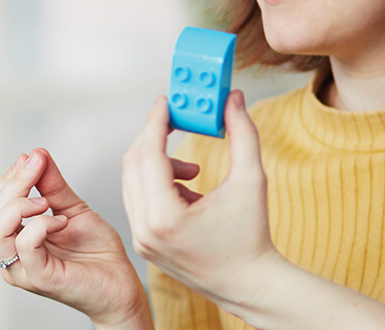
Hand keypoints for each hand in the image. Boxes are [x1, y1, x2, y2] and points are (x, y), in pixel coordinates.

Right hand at [0, 148, 151, 328]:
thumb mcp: (73, 208)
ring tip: (47, 201)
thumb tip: (36, 154)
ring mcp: (22, 269)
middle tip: (38, 168)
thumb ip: (52, 184)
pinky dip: (41, 224)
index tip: (32, 159)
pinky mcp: (39, 278)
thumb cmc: (98, 253)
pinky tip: (61, 221)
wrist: (121, 283)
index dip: (9, 177)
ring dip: (20, 204)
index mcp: (14, 239)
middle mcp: (12, 256)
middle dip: (14, 182)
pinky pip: (25, 245)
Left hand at [121, 89, 284, 306]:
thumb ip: (242, 134)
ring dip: (156, 163)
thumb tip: (232, 99)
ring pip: (132, 181)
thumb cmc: (252, 237)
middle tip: (174, 121)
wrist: (249, 284)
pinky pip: (138, 199)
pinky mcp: (143, 242)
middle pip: (133, 164)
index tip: (165, 102)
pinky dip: (155, 184)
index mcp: (165, 217)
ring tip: (191, 170)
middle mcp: (145, 229)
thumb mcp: (252, 180)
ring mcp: (141, 238)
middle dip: (153, 138)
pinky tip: (186, 190)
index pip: (148, 154)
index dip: (156, 122)